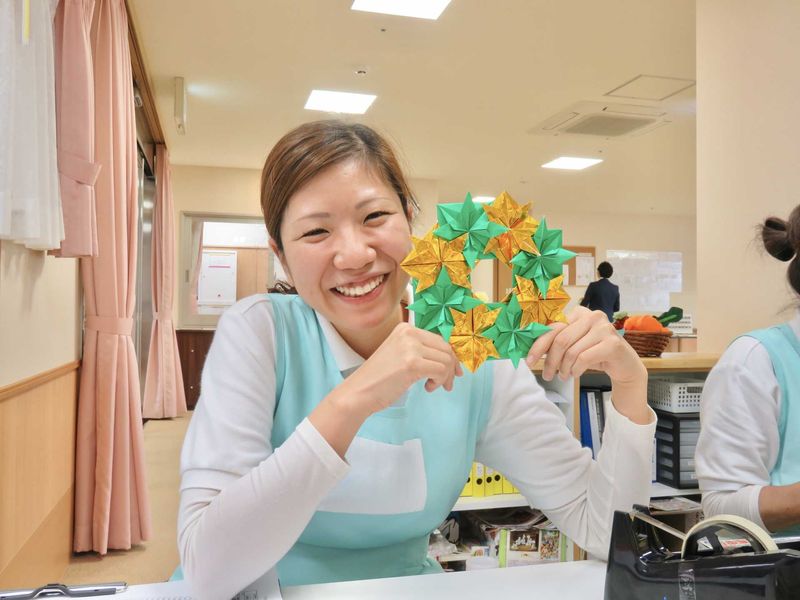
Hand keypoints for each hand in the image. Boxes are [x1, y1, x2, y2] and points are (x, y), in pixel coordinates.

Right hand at [342, 322, 463, 415]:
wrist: (358, 392)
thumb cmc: (379, 378)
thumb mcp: (400, 355)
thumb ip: (421, 351)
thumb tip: (451, 358)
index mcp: (406, 328)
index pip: (439, 339)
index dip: (450, 356)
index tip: (454, 371)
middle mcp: (409, 333)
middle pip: (446, 349)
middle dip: (451, 368)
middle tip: (447, 384)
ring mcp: (410, 347)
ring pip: (446, 360)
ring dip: (444, 377)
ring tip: (433, 386)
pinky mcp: (412, 363)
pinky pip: (441, 371)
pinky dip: (439, 382)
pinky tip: (427, 387)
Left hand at [526, 306, 645, 384]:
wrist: (624, 365)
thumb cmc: (595, 354)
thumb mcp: (573, 346)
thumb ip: (556, 343)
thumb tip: (532, 351)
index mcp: (578, 313)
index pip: (553, 327)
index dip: (538, 345)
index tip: (529, 360)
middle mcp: (591, 316)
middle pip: (560, 340)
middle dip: (550, 361)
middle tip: (547, 375)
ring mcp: (603, 328)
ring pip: (572, 351)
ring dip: (564, 368)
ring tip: (563, 376)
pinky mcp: (612, 343)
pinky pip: (584, 358)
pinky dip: (576, 370)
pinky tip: (576, 373)